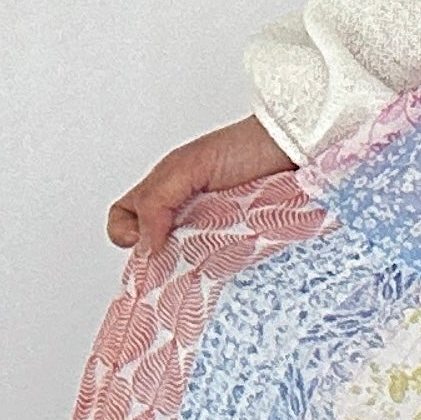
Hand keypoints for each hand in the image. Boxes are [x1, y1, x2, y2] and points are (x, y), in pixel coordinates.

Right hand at [108, 112, 300, 260]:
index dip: (126, 232)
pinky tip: (229, 267)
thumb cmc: (244, 147)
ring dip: (193, 271)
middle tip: (181, 260)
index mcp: (165, 192)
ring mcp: (214, 233)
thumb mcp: (189, 166)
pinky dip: (222, 272)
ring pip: (188, 265)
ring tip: (209, 262)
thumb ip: (157, 201)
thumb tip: (145, 247)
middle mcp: (185, 215)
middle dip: (162, 262)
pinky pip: (223, 269)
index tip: (146, 242)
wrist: (294, 148)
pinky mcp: (241, 247)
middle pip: (156, 251)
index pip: (126, 219)